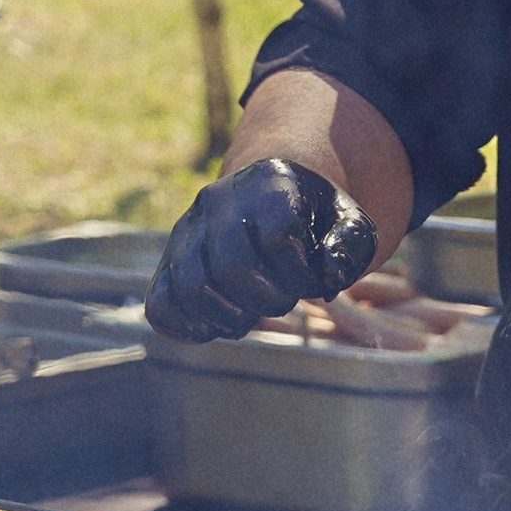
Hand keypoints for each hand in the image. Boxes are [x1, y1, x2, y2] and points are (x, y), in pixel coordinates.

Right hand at [145, 156, 378, 342]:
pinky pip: (160, 304)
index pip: (279, 234)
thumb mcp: (348, 221)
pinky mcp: (169, 261)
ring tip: (250, 315)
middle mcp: (219, 200)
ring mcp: (188, 231)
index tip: (312, 279)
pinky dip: (186, 328)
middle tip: (284, 301)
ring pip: (191, 286)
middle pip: (232, 266)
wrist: (268, 190)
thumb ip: (350, 247)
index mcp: (269, 182)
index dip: (301, 272)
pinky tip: (217, 328)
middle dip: (268, 300)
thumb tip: (328, 275)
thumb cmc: (315, 216)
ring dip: (230, 317)